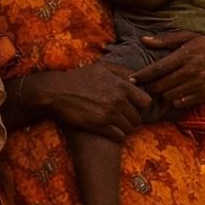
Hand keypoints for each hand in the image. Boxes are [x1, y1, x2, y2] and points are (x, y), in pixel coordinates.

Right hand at [34, 66, 150, 140]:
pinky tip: (110, 130)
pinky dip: (117, 135)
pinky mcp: (100, 126)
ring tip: (116, 124)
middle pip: (138, 118)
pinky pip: (119, 136)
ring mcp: (109, 114)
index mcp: (122, 85)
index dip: (141, 105)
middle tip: (123, 117)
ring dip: (124, 128)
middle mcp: (118, 100)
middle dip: (132, 118)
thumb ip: (123, 71)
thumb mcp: (103, 67)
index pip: (146, 102)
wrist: (58, 92)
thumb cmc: (81, 78)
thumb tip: (137, 81)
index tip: (133, 106)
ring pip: (130, 128)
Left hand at [129, 31, 204, 110]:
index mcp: (184, 56)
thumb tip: (143, 40)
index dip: (142, 75)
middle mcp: (190, 71)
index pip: (158, 68)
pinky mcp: (202, 94)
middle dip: (150, 86)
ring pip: (169, 95)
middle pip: (161, 85)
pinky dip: (173, 100)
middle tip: (147, 84)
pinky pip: (180, 103)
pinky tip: (173, 94)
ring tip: (161, 88)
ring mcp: (196, 85)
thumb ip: (165, 40)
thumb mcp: (188, 38)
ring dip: (161, 94)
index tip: (130, 79)